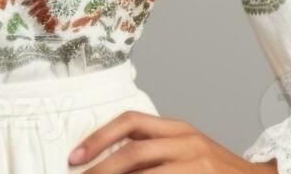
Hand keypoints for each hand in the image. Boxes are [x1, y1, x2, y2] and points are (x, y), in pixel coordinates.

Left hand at [67, 109, 278, 171]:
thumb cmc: (215, 171)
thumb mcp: (185, 151)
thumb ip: (153, 152)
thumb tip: (106, 164)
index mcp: (178, 128)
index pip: (131, 122)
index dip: (99, 137)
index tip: (75, 157)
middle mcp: (187, 141)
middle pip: (134, 150)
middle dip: (101, 168)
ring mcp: (198, 163)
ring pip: (147, 172)